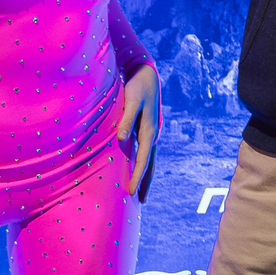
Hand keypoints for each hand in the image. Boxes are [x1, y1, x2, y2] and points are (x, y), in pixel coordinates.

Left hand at [116, 62, 160, 199]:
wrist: (147, 73)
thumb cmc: (137, 87)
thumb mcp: (131, 101)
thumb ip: (126, 120)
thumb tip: (122, 139)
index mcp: (149, 131)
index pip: (143, 160)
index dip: (137, 177)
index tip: (130, 192)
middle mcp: (153, 134)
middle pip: (150, 165)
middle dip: (145, 183)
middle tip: (140, 201)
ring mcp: (151, 132)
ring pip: (149, 159)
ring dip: (145, 175)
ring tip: (140, 190)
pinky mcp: (147, 128)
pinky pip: (145, 151)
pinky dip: (142, 163)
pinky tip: (136, 166)